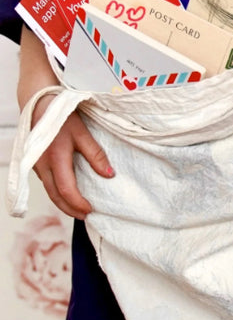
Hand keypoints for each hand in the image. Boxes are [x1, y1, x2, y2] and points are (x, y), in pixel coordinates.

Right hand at [18, 28, 114, 219]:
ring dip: (63, 202)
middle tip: (85, 216)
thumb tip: (110, 174)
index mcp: (56, 160)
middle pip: (55, 197)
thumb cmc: (62, 115)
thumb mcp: (82, 132)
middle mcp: (42, 167)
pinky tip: (66, 193)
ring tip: (78, 209)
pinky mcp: (36, 162)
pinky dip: (57, 192)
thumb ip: (95, 154)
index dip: (78, 204)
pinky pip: (46, 183)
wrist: (38, 103)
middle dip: (70, 209)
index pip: (67, 191)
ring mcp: (37, 166)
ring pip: (49, 191)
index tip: (91, 210)